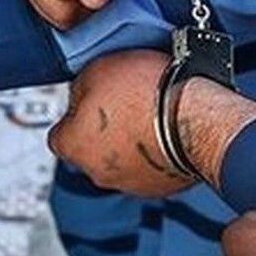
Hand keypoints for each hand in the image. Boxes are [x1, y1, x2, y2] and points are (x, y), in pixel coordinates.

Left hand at [47, 50, 190, 194]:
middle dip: (104, 131)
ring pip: (122, 162)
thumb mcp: (98, 68)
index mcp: (73, 145)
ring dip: (131, 143)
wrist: (197, 120)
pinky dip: (157, 153)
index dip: (74, 115)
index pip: (58, 134)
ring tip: (150, 115)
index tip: (88, 102)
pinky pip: (152, 168)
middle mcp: (97, 172)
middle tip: (123, 105)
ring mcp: (131, 183)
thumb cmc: (149, 95)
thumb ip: (80, 86)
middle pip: (90, 150)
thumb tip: (82, 92)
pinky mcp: (162, 187)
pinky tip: (168, 130)